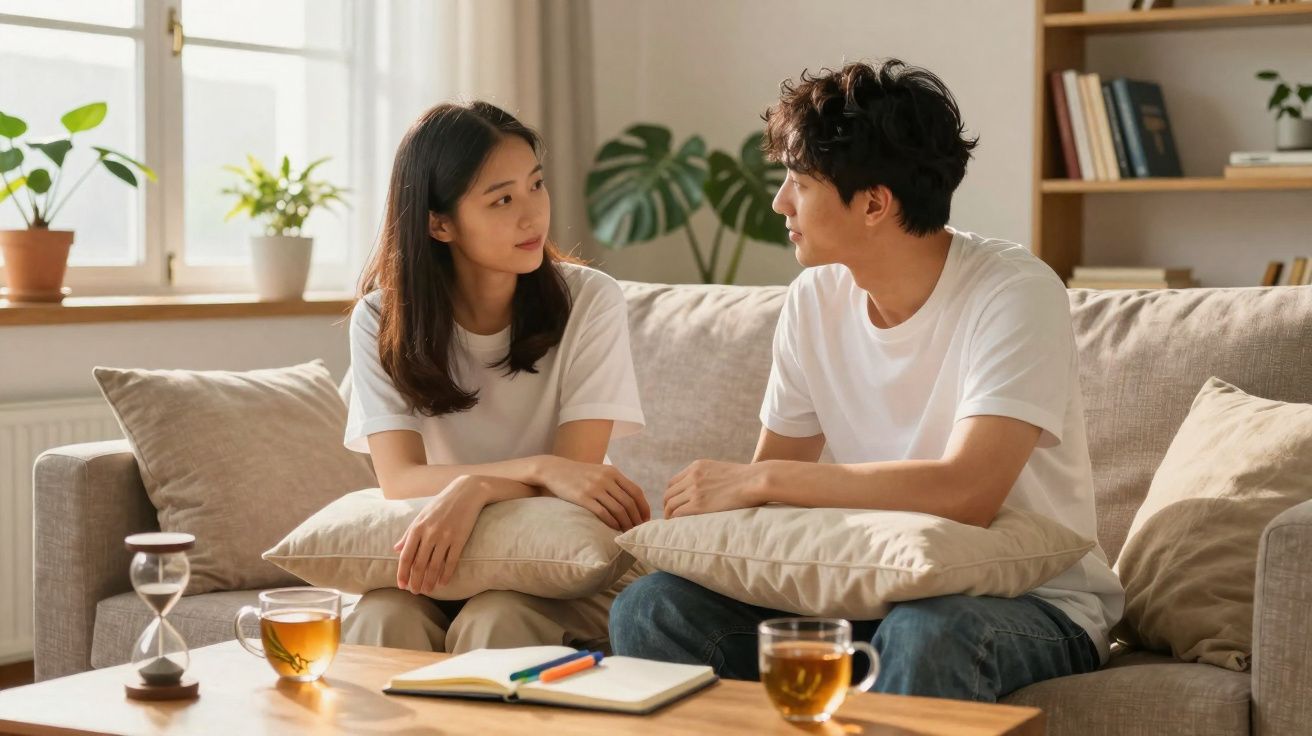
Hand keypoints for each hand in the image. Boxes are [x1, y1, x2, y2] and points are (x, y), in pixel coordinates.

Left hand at [393, 475, 488, 593]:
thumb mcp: (422, 516)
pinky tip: (443, 582)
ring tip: (427, 590)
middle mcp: (430, 533)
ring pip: (434, 565)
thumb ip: (408, 533)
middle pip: (419, 563)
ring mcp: (445, 536)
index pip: (406, 556)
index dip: (402, 573)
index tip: (401, 585)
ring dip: (430, 580)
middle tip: (414, 592)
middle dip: (415, 580)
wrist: (466, 492)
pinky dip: (446, 574)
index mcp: (417, 527)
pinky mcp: (460, 538)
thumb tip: (396, 549)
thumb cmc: (442, 504)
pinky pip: (451, 561)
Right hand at [536, 457, 649, 530]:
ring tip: (628, 532)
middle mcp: (606, 479)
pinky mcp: (583, 498)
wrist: (554, 470)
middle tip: (638, 530)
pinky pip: (603, 513)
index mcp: (613, 472)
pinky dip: (612, 523)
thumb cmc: (579, 474)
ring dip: (626, 523)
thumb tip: (632, 501)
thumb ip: (615, 482)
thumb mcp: (599, 472)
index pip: (636, 491)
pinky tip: (615, 528)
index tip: (646, 519)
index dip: (643, 507)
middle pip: (629, 502)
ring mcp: (594, 488)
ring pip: (618, 509)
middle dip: (636, 519)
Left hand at [664, 459, 766, 518]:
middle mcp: (692, 476)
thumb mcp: (721, 470)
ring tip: (674, 525)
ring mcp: (694, 490)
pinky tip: (679, 527)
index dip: (672, 496)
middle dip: (668, 506)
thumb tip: (708, 492)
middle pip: (668, 494)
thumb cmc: (746, 479)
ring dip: (670, 515)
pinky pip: (678, 514)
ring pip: (670, 505)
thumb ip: (709, 478)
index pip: (673, 483)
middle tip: (671, 518)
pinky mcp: (699, 504)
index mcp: (697, 466)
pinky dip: (675, 521)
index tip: (674, 505)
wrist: (755, 481)